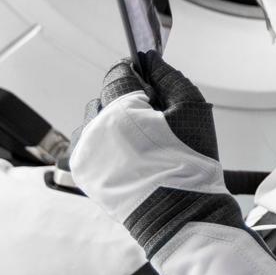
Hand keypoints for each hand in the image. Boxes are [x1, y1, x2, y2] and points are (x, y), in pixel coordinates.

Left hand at [69, 52, 242, 257]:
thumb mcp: (192, 108)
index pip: (118, 73)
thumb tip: (149, 60)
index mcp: (119, 111)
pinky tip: (129, 158)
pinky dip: (104, 145)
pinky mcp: (83, 173)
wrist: (180, 215)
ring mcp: (85, 153)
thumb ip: (168, 76)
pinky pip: (88, 145)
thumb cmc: (190, 165)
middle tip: (153, 123)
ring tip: (140, 144)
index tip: (151, 87)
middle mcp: (94, 130)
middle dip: (126, 101)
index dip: (138, 75)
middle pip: (105, 96)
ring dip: (111, 123)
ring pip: (93, 121)